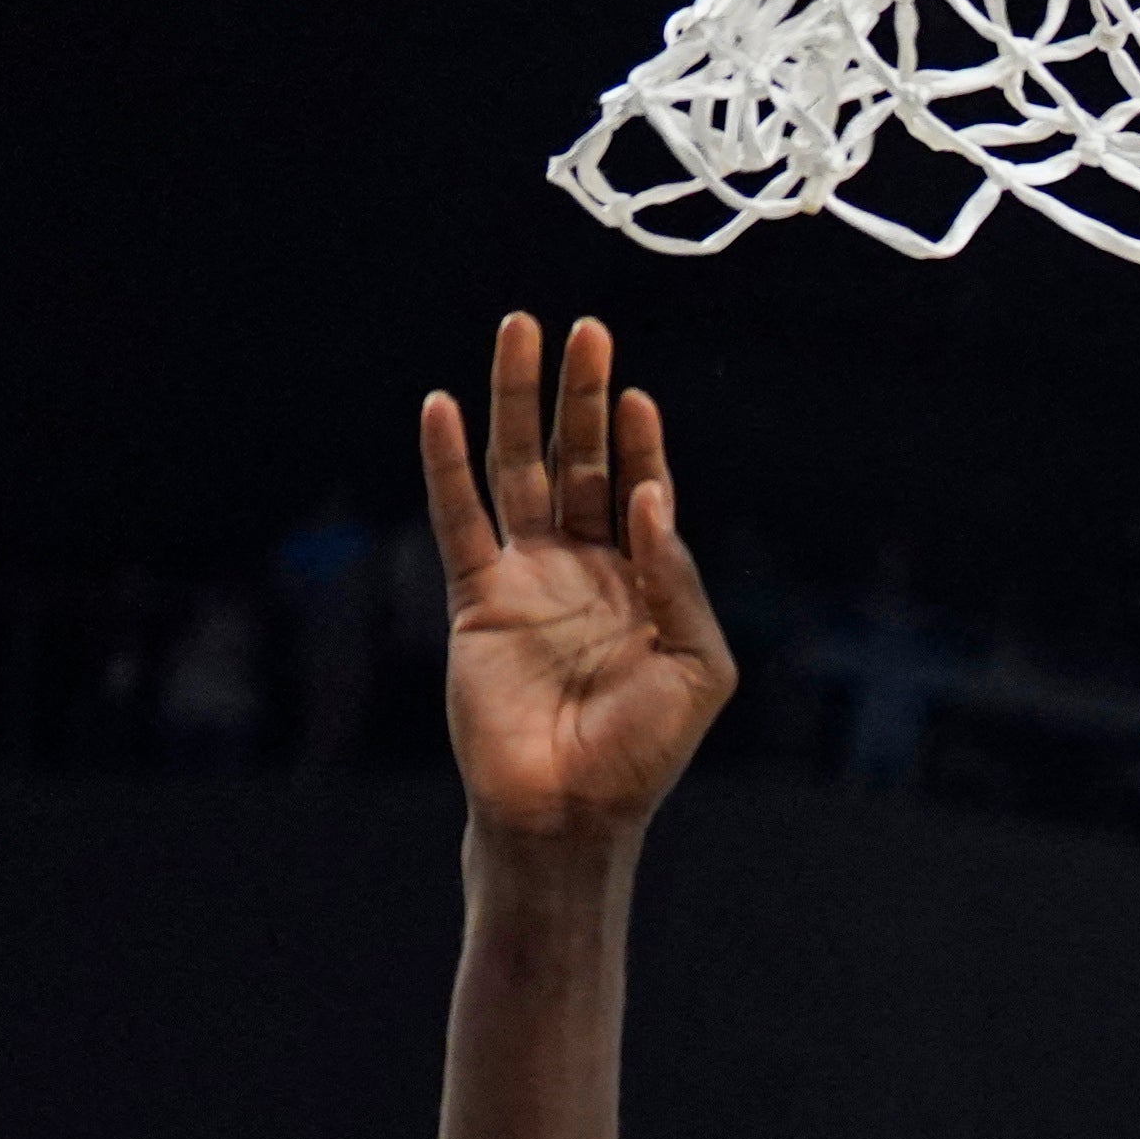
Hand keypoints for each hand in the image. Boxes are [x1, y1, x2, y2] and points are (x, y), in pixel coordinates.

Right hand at [422, 314, 737, 850]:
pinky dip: (448, 462)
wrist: (571, 809)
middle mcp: (583, 568)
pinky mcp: (478, 598)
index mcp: (643, 582)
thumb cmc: (643, 751)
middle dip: (581, 396)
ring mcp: (528, 578)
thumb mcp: (696, 666)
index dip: (639, 439)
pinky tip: (443, 407)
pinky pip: (460, 518)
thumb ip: (677, 580)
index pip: (640, 489)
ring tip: (520, 332)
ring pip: (520, 470)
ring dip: (517, 402)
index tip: (635, 391)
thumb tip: (650, 496)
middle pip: (580, 460)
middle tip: (586, 329)